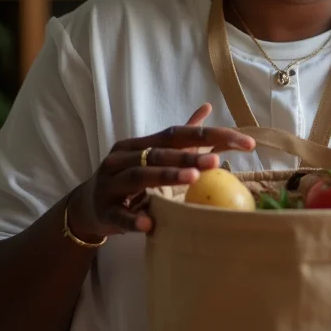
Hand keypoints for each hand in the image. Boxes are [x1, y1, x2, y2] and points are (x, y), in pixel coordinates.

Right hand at [67, 104, 254, 238]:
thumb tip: (207, 108)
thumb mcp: (152, 154)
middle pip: (159, 153)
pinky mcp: (104, 210)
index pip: (177, 133)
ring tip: (192, 178)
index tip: (243, 142)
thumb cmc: (128, 177)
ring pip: (139, 177)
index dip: (210, 134)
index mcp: (140, 144)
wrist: (86, 206)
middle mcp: (123, 158)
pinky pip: (120, 215)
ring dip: (166, 176)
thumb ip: (181, 135)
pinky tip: (151, 223)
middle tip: (216, 160)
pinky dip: (134, 219)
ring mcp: (111, 184)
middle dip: (189, 155)